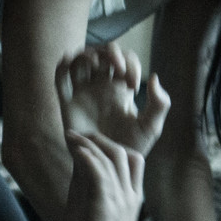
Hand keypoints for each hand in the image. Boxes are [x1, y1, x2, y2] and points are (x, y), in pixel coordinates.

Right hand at [55, 45, 169, 157]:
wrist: (106, 167)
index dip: (130, 63)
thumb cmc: (129, 149)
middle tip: (120, 68)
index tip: (133, 85)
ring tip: (97, 64)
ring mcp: (83, 93)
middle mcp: (101, 86)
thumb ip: (160, 104)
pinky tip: (71, 66)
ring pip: (80, 60)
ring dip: (88, 54)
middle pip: (102, 53)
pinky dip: (62, 65)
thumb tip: (153, 78)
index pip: (124, 60)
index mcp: (120, 89)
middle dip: (111, 53)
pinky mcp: (66, 102)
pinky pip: (60, 77)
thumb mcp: (151, 127)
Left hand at [63, 130, 144, 220]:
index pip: (134, 162)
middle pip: (123, 154)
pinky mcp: (105, 206)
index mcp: (133, 199)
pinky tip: (75, 149)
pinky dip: (87, 157)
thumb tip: (83, 182)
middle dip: (101, 139)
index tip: (96, 141)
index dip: (115, 147)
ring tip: (71, 135)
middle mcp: (130, 196)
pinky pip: (99, 173)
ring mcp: (120, 199)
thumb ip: (99, 199)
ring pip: (110, 159)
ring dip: (89, 143)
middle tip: (81, 134)